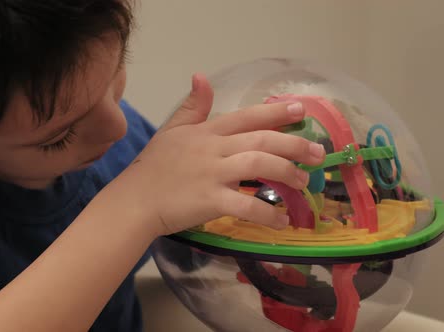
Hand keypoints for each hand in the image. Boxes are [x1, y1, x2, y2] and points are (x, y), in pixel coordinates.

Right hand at [107, 74, 324, 236]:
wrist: (134, 200)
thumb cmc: (153, 168)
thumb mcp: (171, 130)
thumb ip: (192, 106)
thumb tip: (202, 76)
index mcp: (206, 132)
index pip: (246, 117)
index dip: (276, 112)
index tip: (301, 110)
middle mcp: (213, 148)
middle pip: (261, 139)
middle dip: (294, 144)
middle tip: (317, 153)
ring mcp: (212, 174)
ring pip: (259, 164)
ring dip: (287, 173)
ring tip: (303, 183)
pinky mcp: (210, 200)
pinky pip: (246, 205)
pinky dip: (268, 213)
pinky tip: (282, 220)